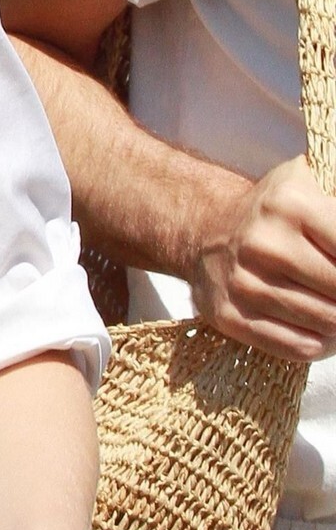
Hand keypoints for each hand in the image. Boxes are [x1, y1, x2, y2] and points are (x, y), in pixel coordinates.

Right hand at [191, 155, 335, 361]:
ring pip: (327, 322)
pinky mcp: (229, 316)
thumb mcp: (315, 183)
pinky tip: (329, 331)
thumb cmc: (277, 211)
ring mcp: (243, 284)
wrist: (206, 231)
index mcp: (290, 204)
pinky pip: (299, 347)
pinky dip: (325, 344)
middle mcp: (262, 244)